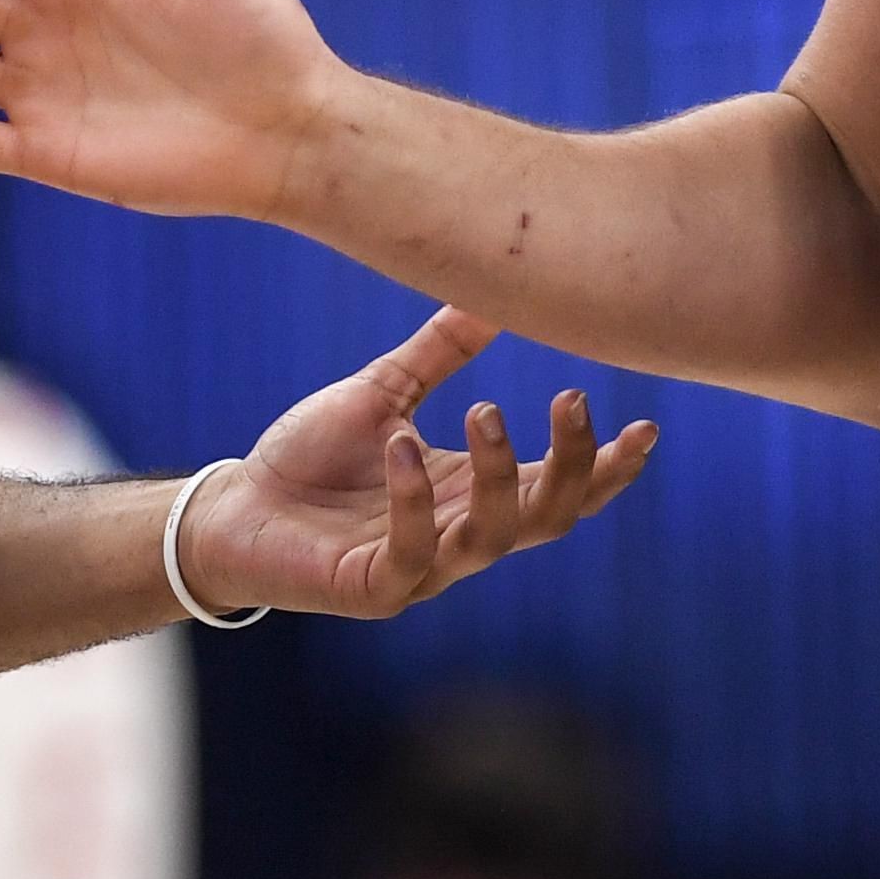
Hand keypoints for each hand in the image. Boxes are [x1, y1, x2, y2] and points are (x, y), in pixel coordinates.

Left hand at [173, 307, 656, 618]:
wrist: (234, 505)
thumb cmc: (312, 456)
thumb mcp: (383, 391)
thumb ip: (439, 352)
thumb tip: (490, 291)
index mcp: (475, 490)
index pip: (562, 486)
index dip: (607, 466)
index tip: (646, 426)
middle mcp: (463, 533)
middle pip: (550, 516)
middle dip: (575, 466)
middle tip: (571, 400)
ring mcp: (424, 567)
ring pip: (494, 537)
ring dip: (499, 473)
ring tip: (486, 407)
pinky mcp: (374, 587)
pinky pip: (413, 551)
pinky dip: (414, 498)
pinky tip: (402, 445)